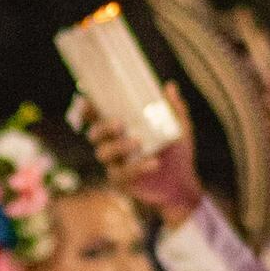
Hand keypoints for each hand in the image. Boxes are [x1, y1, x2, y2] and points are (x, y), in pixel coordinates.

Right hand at [74, 95, 203, 219]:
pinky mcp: (121, 182)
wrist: (183, 183)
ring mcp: (115, 164)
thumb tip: (170, 87)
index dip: (88, 110)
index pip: (97, 118)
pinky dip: (137, 167)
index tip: (87, 101)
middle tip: (119, 124)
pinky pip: (121, 174)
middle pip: (94, 135)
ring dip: (118, 146)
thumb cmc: (177, 153)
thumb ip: (175, 109)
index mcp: (120, 130)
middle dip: (102, 128)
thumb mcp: (179, 128)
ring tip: (137, 142)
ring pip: (103, 154)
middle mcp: (112, 145)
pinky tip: (153, 163)